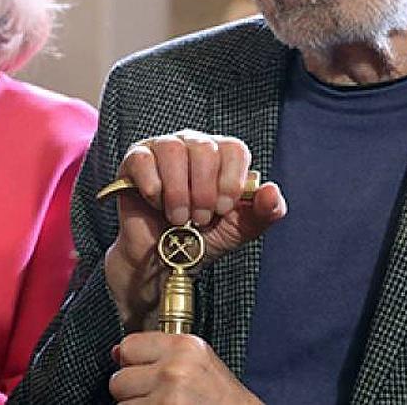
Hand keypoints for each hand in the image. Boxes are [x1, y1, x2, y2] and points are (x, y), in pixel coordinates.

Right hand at [104, 131, 285, 328]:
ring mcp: (162, 149)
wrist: (162, 261)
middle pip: (204, 148)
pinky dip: (152, 186)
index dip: (230, 181)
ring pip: (173, 151)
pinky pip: (143, 159)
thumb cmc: (201, 239)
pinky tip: (155, 203)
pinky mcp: (135, 160)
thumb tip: (271, 190)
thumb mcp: (239, 229)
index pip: (234, 149)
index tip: (223, 209)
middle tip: (199, 219)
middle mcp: (193, 145)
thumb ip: (264, 212)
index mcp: (222, 157)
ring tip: (178, 217)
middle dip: (203, 192)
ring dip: (178, 192)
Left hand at [109, 332, 260, 403]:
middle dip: (132, 392)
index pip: (127, 346)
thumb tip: (116, 353)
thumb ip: (158, 352)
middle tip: (158, 396)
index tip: (146, 372)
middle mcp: (174, 370)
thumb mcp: (196, 361)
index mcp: (184, 346)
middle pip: (118, 380)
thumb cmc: (220, 395)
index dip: (133, 363)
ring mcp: (168, 399)